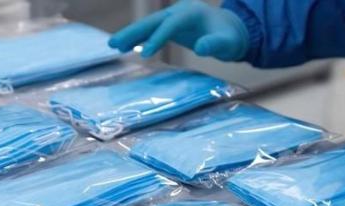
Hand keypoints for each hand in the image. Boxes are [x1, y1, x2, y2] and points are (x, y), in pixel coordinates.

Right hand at [109, 0, 248, 59]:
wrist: (231, 31)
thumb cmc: (231, 38)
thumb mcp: (228, 44)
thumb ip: (216, 45)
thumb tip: (200, 48)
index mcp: (191, 12)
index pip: (169, 25)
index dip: (157, 39)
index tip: (145, 55)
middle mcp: (178, 11)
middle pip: (152, 21)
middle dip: (133, 32)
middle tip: (113, 44)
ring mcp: (173, 17)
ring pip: (149, 25)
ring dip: (131, 35)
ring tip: (113, 46)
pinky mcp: (171, 26)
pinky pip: (152, 31)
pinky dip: (139, 38)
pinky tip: (125, 47)